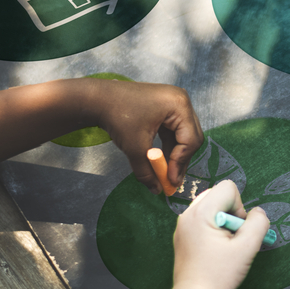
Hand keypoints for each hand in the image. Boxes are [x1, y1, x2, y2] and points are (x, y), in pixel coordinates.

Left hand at [88, 80, 203, 194]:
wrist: (98, 98)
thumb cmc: (118, 117)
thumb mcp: (134, 147)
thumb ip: (147, 171)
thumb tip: (156, 190)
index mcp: (179, 105)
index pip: (190, 140)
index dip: (181, 162)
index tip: (169, 181)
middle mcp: (182, 100)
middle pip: (191, 136)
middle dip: (180, 159)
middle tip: (170, 180)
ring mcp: (174, 101)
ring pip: (183, 134)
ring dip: (175, 154)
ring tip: (164, 172)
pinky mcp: (166, 106)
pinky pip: (174, 129)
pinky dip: (168, 145)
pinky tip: (160, 158)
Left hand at [162, 180, 269, 288]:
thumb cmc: (218, 275)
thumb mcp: (247, 248)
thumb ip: (258, 224)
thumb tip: (258, 212)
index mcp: (201, 213)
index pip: (228, 188)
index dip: (240, 207)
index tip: (237, 230)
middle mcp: (188, 214)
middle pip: (218, 193)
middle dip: (231, 211)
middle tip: (231, 237)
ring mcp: (182, 224)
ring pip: (210, 205)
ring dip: (222, 219)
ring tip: (222, 244)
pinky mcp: (182, 235)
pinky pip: (202, 217)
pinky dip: (212, 226)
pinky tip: (214, 248)